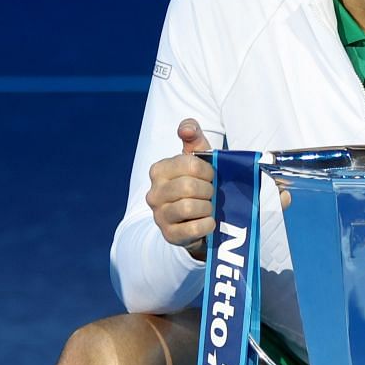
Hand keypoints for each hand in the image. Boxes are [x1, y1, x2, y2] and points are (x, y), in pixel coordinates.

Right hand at [146, 119, 215, 256]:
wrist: (197, 219)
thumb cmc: (198, 183)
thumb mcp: (198, 158)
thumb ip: (193, 137)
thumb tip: (186, 128)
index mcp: (159, 170)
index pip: (189, 164)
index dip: (207, 171)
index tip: (210, 176)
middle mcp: (154, 193)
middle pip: (189, 186)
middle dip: (208, 190)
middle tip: (211, 194)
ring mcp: (159, 216)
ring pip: (189, 207)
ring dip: (207, 207)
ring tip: (208, 208)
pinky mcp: (169, 235)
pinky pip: (192, 229)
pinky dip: (206, 225)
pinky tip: (209, 222)